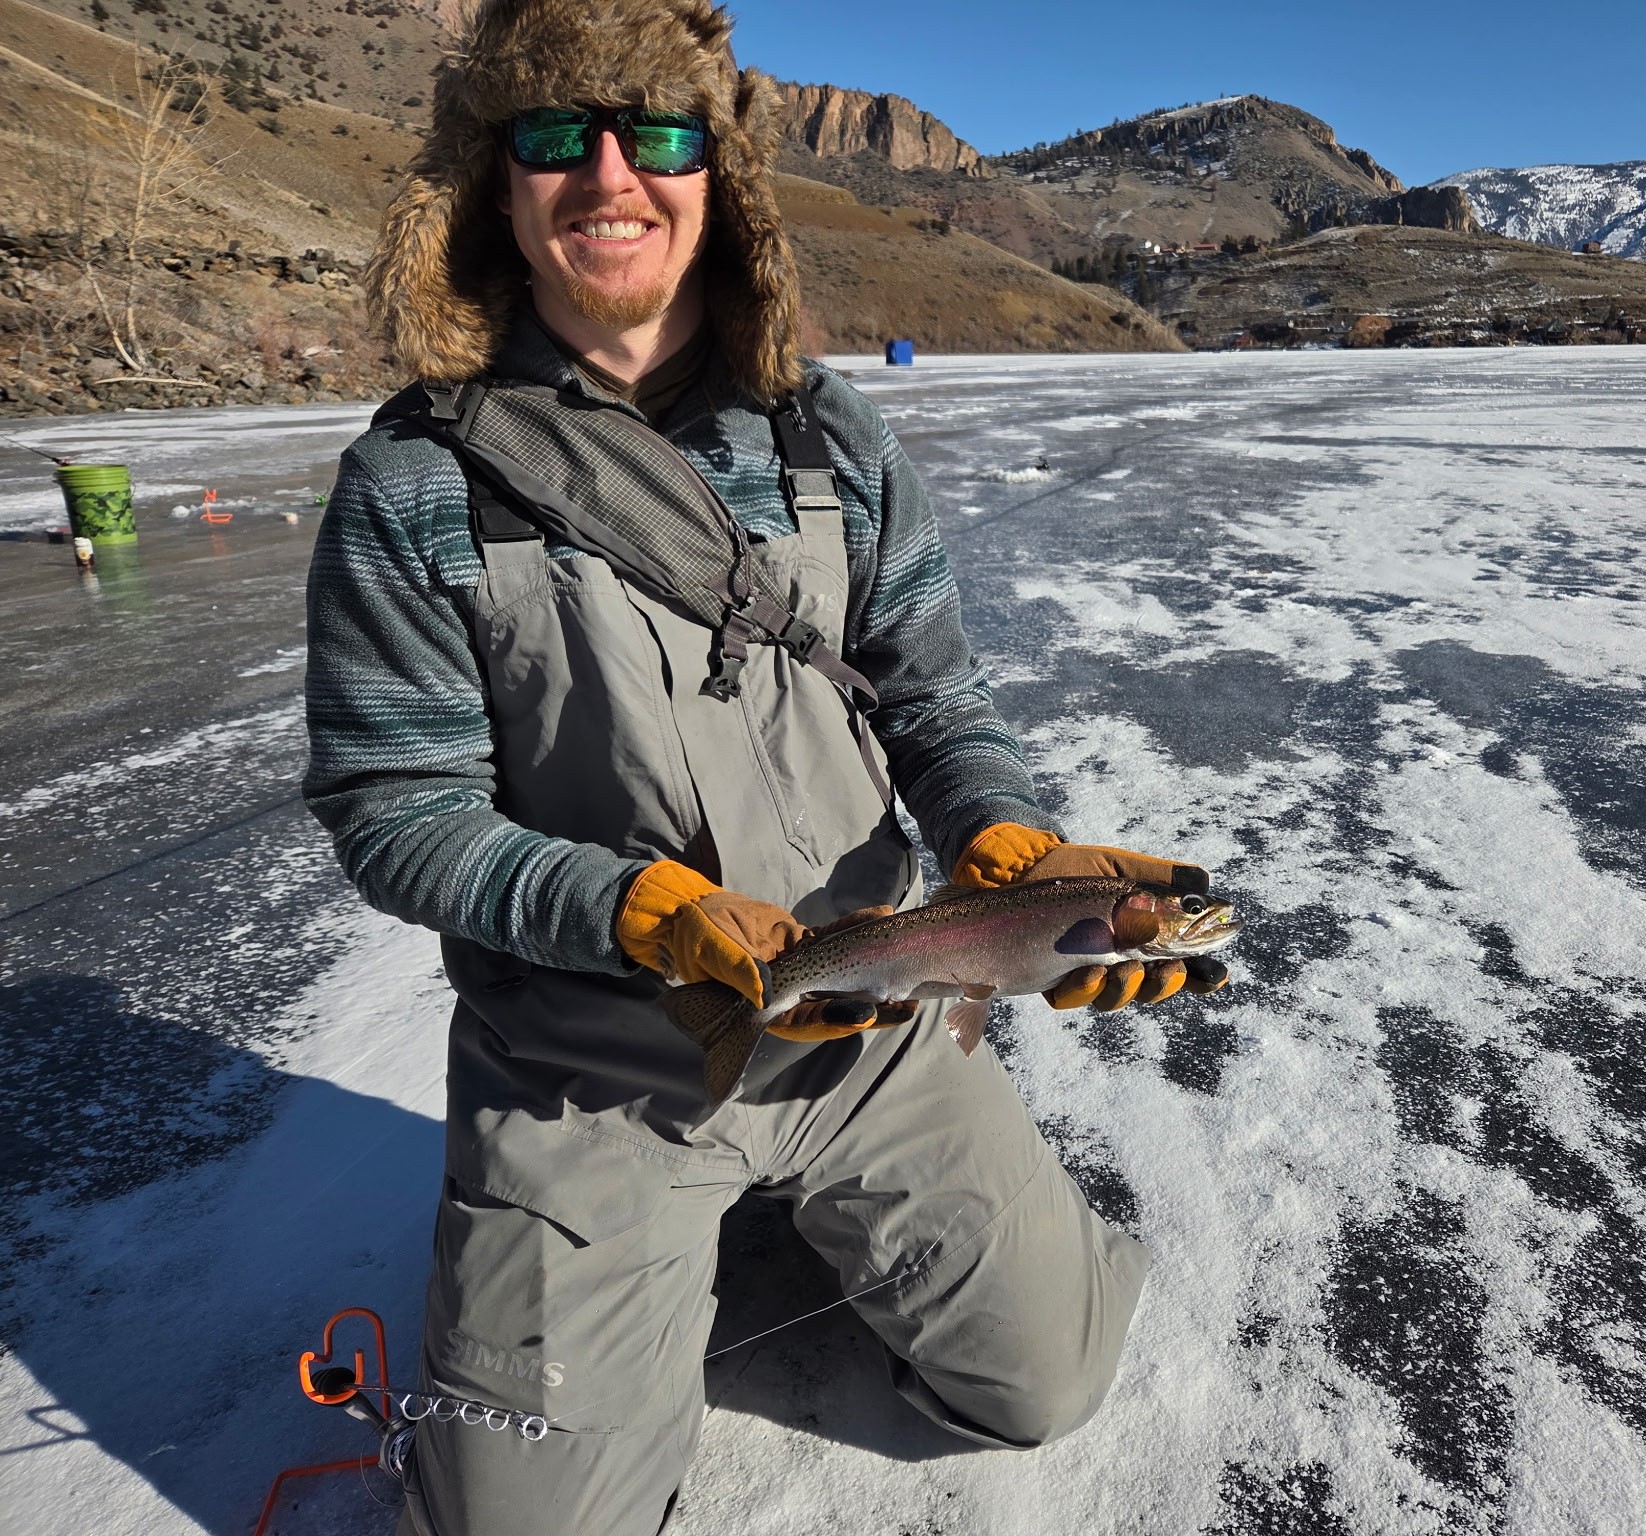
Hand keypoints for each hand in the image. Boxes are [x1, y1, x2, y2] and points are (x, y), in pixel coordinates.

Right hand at [619, 872, 917, 1036]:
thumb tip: (768, 992)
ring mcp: (801, 968)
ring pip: (844, 973)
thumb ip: (739, 971)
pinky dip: (856, 928)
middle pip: (837, 1003)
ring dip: (876, 969)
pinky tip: (881, 917)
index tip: (866, 1014)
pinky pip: (835, 937)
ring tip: (911, 967)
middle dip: (873, 1005)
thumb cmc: (692, 939)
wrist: (687, 913)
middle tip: (908, 1005)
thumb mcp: (711, 954)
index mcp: (767, 1009)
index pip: (809, 1019)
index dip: (838, 1018)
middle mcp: (790, 994)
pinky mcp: (803, 943)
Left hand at [949, 824, 1230, 1010]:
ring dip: (1127, 988)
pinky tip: (1090, 972)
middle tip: (1164, 969)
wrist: (1019, 867)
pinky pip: (1076, 998)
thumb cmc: (1073, 866)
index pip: (1180, 960)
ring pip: (1118, 998)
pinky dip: (1087, 989)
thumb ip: (1162, 878)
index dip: (1201, 974)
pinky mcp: (1054, 979)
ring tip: (1123, 968)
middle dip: (1164, 984)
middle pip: (1154, 988)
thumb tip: (1206, 884)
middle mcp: (1119, 956)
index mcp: (1142, 931)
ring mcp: (1087, 970)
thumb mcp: (1120, 867)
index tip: (1215, 976)